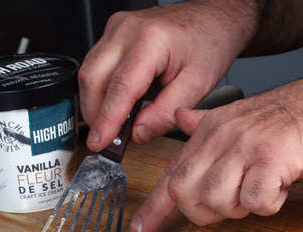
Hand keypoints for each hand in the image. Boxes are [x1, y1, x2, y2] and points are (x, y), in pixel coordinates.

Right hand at [79, 1, 257, 150]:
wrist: (212, 19)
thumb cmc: (209, 44)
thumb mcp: (197, 85)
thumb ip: (166, 112)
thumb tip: (138, 133)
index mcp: (151, 40)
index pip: (120, 88)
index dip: (107, 120)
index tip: (99, 143)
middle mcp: (127, 30)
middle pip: (93, 79)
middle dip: (96, 115)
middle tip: (108, 141)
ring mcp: (117, 29)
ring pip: (90, 73)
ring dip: (96, 104)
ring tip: (114, 127)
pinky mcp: (114, 34)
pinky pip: (97, 66)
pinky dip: (102, 91)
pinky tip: (117, 106)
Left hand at [130, 71, 302, 231]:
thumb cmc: (290, 118)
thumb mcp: (239, 114)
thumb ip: (205, 123)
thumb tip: (180, 119)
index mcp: (209, 131)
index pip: (171, 174)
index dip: (153, 208)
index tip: (139, 231)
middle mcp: (221, 138)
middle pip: (188, 195)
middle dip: (207, 212)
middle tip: (235, 202)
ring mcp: (244, 148)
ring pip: (218, 202)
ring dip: (242, 207)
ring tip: (262, 188)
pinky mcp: (270, 160)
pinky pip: (255, 202)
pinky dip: (268, 204)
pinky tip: (279, 188)